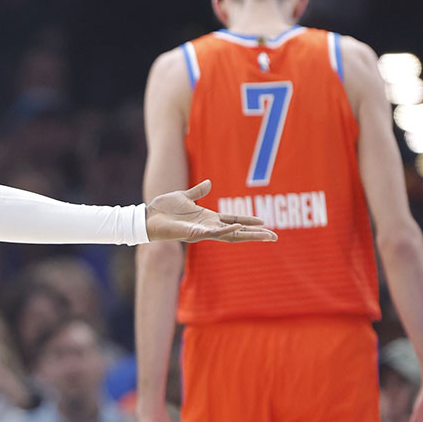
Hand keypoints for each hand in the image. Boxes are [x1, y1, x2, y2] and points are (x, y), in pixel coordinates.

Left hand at [145, 181, 276, 243]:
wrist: (147, 216)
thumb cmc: (163, 209)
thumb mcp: (184, 196)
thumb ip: (197, 192)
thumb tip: (208, 183)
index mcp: (207, 218)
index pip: (234, 221)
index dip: (249, 222)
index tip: (265, 223)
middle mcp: (208, 227)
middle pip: (237, 232)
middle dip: (256, 235)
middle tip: (275, 237)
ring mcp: (202, 231)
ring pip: (231, 236)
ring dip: (248, 235)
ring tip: (266, 236)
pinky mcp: (194, 233)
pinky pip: (214, 233)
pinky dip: (228, 230)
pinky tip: (240, 228)